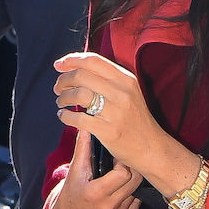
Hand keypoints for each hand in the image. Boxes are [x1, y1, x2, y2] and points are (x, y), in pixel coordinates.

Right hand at [49, 127, 143, 208]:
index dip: (122, 162)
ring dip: (132, 181)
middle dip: (131, 168)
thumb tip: (86, 127)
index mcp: (96, 194)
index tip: (116, 157)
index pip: (123, 173)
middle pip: (135, 181)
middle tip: (123, 164)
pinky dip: (132, 194)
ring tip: (122, 176)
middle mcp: (108, 208)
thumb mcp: (74, 171)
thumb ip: (82, 148)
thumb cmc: (71, 195)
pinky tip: (122, 190)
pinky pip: (136, 204)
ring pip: (137, 191)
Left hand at [54, 51, 163, 178]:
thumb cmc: (135, 120)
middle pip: (82, 75)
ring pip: (78, 94)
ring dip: (63, 97)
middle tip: (58, 88)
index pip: (93, 60)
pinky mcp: (108, 130)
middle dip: (64, 80)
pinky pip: (78, 118)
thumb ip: (108, 80)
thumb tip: (78, 69)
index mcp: (126, 79)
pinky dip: (65, 116)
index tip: (59, 65)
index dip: (72, 60)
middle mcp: (121, 92)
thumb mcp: (129, 93)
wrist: (151, 147)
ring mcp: (115, 112)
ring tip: (60, 102)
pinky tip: (63, 116)